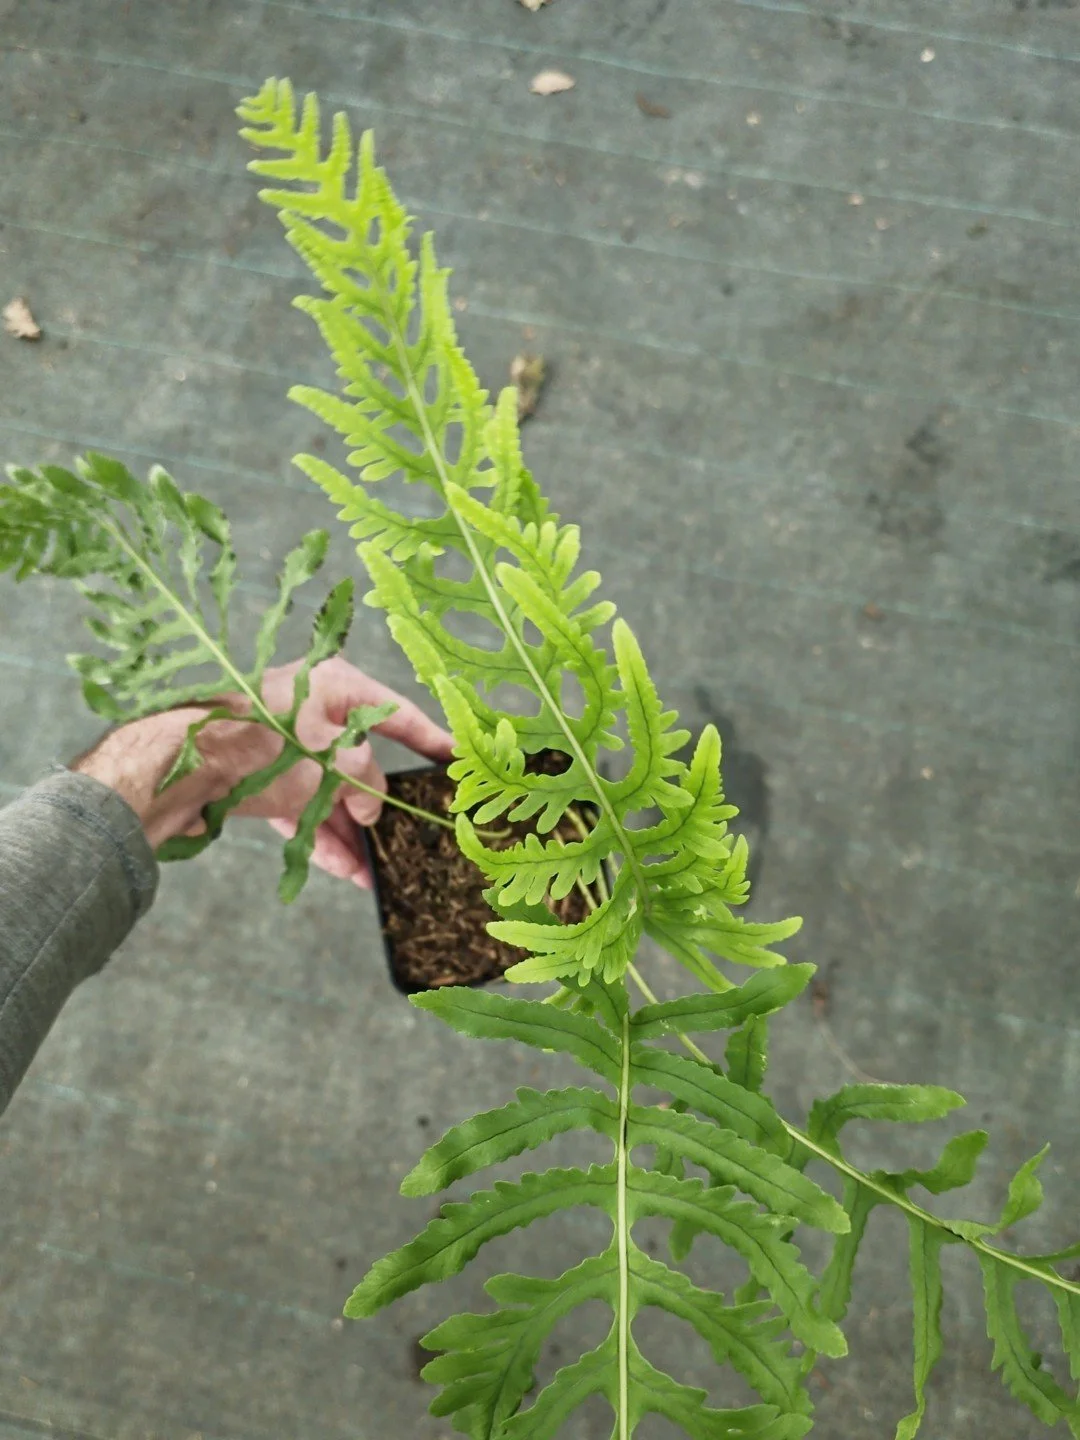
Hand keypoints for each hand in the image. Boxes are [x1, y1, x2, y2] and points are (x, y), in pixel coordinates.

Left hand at [73, 657, 452, 886]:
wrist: (178, 764)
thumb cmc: (262, 742)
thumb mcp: (334, 761)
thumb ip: (366, 784)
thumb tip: (373, 812)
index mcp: (337, 687)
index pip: (398, 715)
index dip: (430, 739)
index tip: (457, 756)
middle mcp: (313, 714)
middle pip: (363, 763)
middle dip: (384, 807)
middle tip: (410, 836)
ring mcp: (286, 750)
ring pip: (333, 795)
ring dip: (355, 835)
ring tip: (378, 873)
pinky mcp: (262, 781)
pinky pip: (304, 812)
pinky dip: (323, 839)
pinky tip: (345, 871)